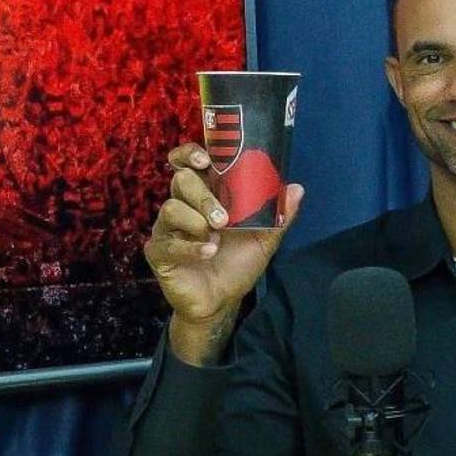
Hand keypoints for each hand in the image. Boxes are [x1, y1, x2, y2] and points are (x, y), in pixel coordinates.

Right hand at [144, 142, 303, 364]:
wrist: (221, 302)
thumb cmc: (237, 264)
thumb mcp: (264, 239)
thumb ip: (278, 215)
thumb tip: (297, 189)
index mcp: (204, 194)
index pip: (187, 163)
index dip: (190, 154)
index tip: (204, 159)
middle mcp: (183, 205)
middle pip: (181, 181)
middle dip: (204, 197)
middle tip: (223, 219)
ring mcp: (167, 228)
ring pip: (170, 208)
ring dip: (196, 221)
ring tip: (216, 238)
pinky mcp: (159, 252)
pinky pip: (166, 242)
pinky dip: (190, 247)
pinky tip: (207, 252)